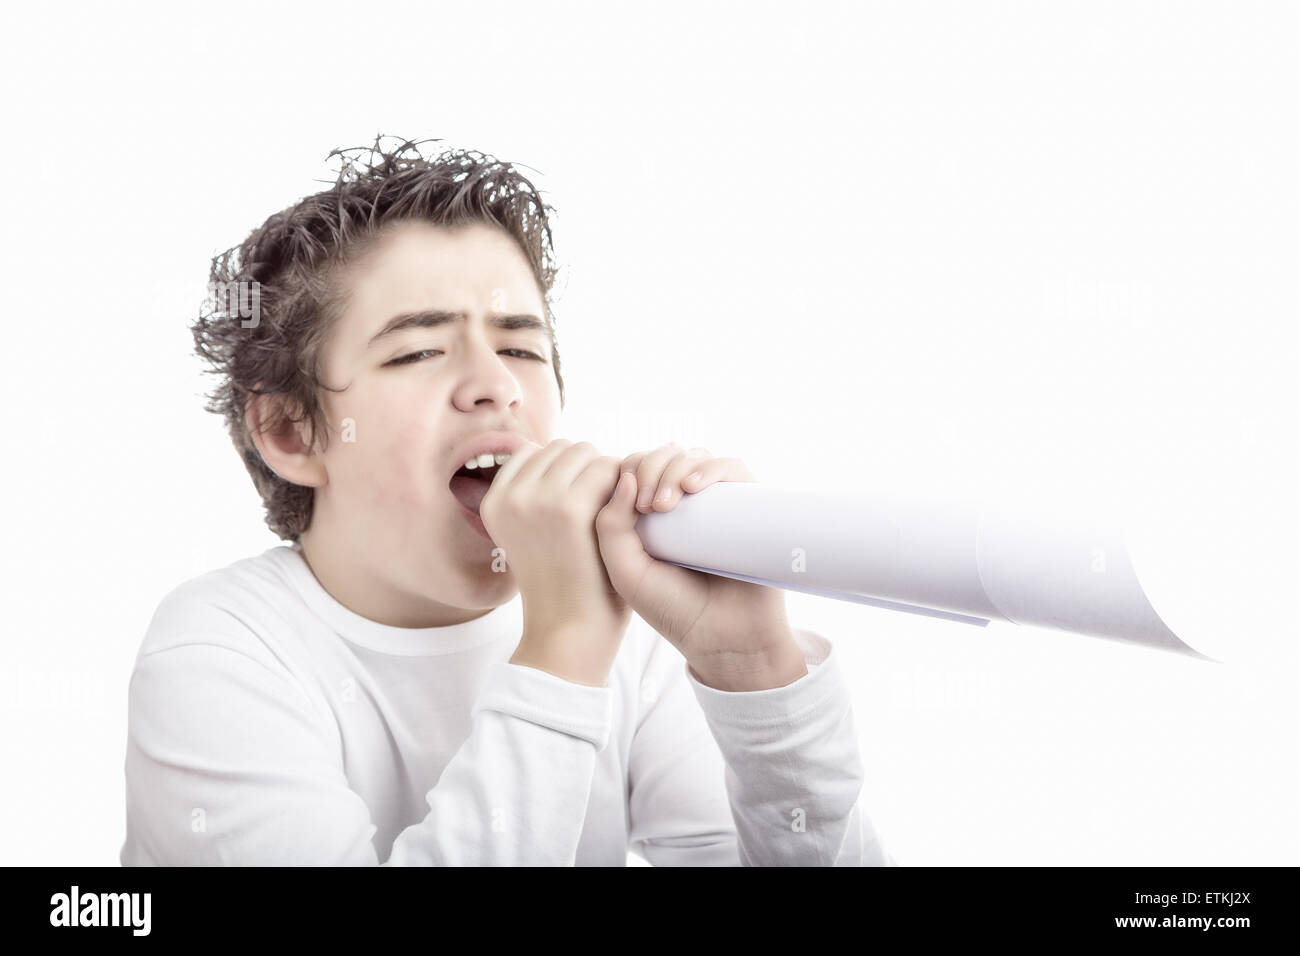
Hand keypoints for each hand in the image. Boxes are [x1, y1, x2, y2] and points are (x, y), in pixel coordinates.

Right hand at [479, 439, 631, 684]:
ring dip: (606, 474)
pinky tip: (627, 515)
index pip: (535, 451)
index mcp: (494, 502)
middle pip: (563, 447)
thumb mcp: (529, 535)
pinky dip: (623, 485)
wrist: (571, 630)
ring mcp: (537, 500)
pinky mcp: (570, 508)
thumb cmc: (563, 583)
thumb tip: (551, 450)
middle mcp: (510, 497)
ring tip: (613, 511)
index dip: (565, 471)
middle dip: (587, 469)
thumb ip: (534, 494)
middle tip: (603, 506)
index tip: (582, 499)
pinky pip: (608, 469)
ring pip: (586, 452)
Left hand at [594, 443, 807, 690]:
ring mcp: (719, 503)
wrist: (723, 639)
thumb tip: (626, 476)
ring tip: (668, 502)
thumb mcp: (625, 572)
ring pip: (694, 456)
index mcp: (653, 514)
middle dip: (651, 468)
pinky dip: (712, 467)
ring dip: (676, 467)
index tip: (632, 508)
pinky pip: (733, 467)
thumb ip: (609, 528)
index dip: (629, 473)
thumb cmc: (673, 610)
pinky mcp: (750, 506)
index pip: (637, 468)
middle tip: (650, 505)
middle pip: (664, 455)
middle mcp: (687, 503)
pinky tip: (694, 486)